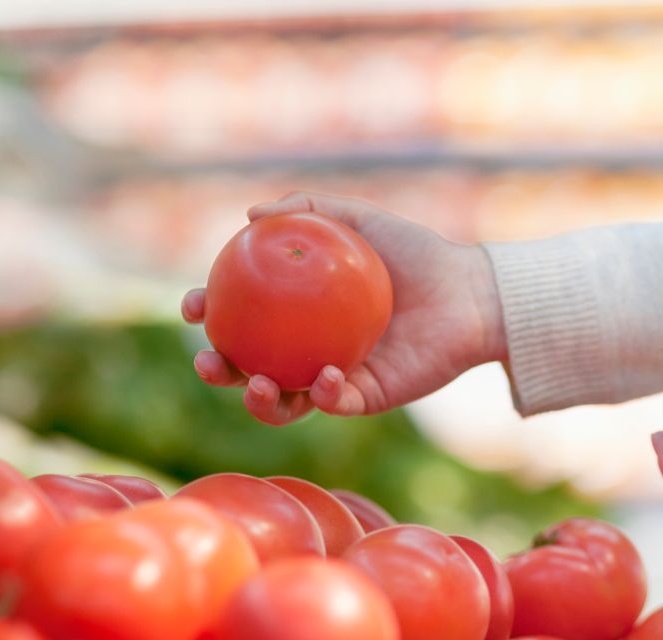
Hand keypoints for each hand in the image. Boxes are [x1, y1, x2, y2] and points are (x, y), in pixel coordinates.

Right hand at [182, 191, 504, 425]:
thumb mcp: (359, 220)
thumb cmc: (416, 254)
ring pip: (285, 402)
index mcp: (299, 313)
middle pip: (249, 368)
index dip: (208, 316)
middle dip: (218, 371)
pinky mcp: (368, 398)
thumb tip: (251, 213)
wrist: (468, 292)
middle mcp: (310, 349)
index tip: (194, 306)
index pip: (241, 318)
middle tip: (209, 361)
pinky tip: (323, 377)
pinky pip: (335, 405)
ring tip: (257, 384)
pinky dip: (323, 396)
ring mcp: (336, 378)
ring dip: (259, 401)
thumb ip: (309, 209)